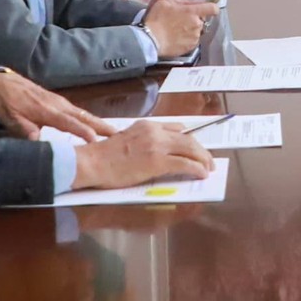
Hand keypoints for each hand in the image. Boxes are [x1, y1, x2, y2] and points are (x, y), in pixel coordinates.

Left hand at [0, 69, 114, 140]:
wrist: (0, 83)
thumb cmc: (6, 103)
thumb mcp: (10, 118)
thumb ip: (25, 130)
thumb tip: (38, 142)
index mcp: (46, 110)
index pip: (69, 123)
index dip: (82, 132)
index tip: (96, 141)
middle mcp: (57, 105)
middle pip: (83, 116)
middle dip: (101, 126)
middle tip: (118, 135)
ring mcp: (59, 102)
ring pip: (83, 114)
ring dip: (99, 123)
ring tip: (114, 132)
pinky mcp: (58, 102)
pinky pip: (78, 111)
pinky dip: (90, 118)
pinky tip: (96, 125)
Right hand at [71, 122, 213, 190]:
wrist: (92, 162)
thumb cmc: (104, 156)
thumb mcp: (127, 139)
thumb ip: (144, 140)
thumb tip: (158, 151)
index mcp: (147, 125)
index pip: (177, 129)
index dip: (189, 139)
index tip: (195, 148)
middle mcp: (155, 132)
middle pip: (188, 139)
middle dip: (202, 151)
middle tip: (208, 160)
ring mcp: (157, 146)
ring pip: (190, 149)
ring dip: (203, 160)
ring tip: (208, 168)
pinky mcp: (157, 162)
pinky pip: (185, 164)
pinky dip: (197, 169)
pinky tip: (201, 174)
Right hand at [141, 0, 216, 58]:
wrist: (150, 40)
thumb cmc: (156, 19)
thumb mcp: (161, 0)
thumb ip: (176, 0)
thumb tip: (182, 4)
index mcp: (192, 12)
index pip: (212, 8)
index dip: (211, 7)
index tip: (206, 8)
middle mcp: (197, 25)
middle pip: (201, 20)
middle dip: (193, 19)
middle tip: (179, 19)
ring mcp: (194, 38)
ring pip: (196, 31)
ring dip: (189, 29)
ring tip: (175, 30)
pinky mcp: (190, 48)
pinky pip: (191, 41)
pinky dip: (186, 39)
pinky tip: (175, 38)